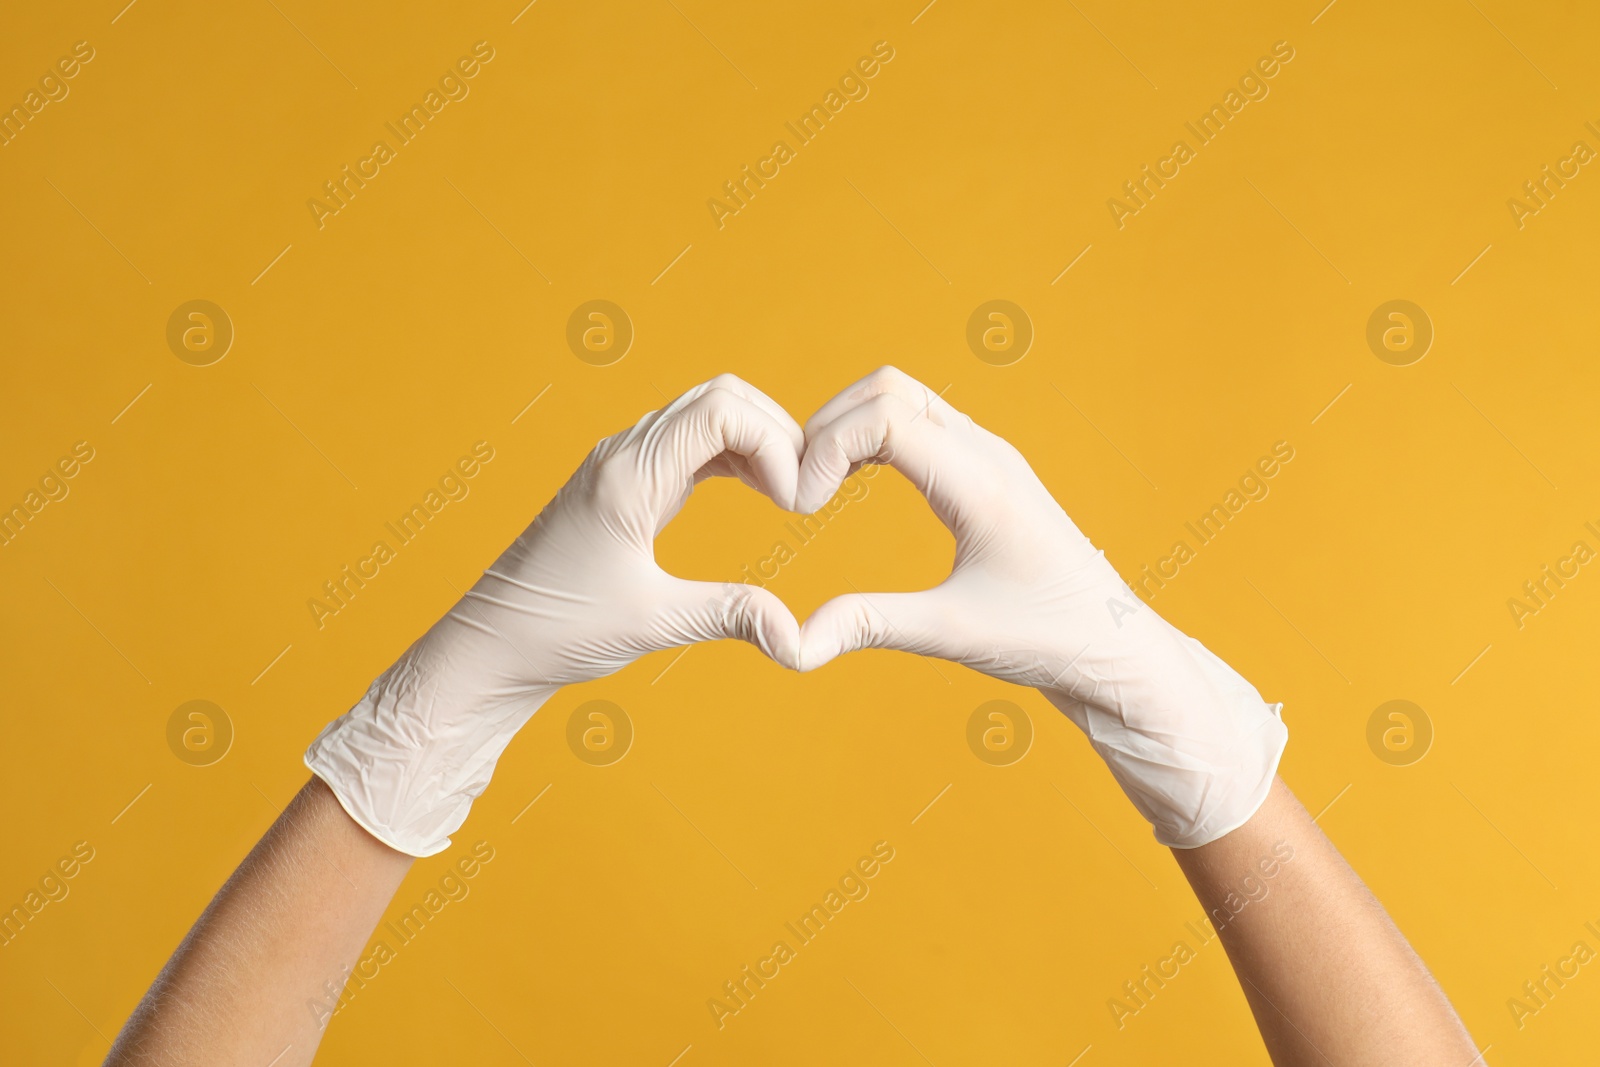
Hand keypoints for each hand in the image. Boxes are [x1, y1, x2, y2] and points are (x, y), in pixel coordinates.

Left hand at [306, 374, 804, 855]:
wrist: (491, 646)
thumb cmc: (555, 631)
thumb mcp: (652, 623)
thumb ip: (730, 614)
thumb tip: (799, 638)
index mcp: (629, 475)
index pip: (721, 409)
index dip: (776, 444)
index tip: (796, 503)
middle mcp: (624, 455)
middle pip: (720, 397)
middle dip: (777, 433)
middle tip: (805, 493)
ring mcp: (623, 465)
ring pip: (706, 415)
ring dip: (757, 443)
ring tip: (789, 496)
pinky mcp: (626, 484)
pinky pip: (690, 445)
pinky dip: (734, 458)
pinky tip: (760, 494)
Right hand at [794, 367, 1285, 846]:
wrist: (1113, 648)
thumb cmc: (1046, 640)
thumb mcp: (951, 635)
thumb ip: (869, 625)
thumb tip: (793, 643)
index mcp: (981, 484)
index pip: (883, 416)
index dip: (824, 448)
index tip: (804, 507)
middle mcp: (987, 454)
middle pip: (886, 389)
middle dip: (827, 428)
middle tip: (800, 492)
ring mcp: (989, 455)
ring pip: (901, 397)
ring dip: (848, 428)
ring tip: (816, 488)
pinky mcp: (986, 469)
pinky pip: (919, 421)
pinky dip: (872, 436)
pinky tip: (851, 483)